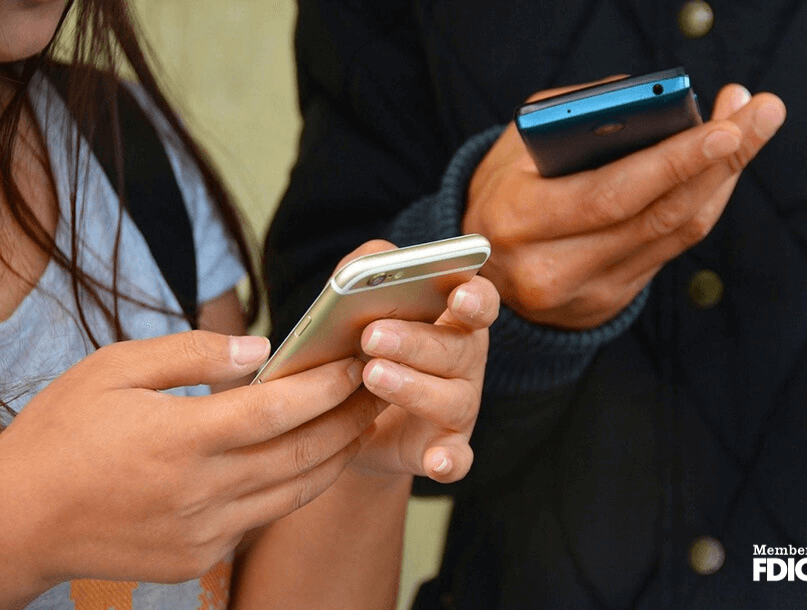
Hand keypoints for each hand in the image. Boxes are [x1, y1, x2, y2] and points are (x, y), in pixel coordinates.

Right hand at [0, 331, 380, 603]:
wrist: (16, 522)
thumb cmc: (60, 435)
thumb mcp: (113, 370)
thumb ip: (191, 354)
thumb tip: (259, 349)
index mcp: (181, 438)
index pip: (279, 409)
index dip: (326, 386)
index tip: (355, 364)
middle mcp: (201, 491)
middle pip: (302, 453)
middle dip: (349, 420)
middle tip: (377, 391)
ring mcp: (203, 531)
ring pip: (294, 492)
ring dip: (335, 458)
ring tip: (360, 426)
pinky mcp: (199, 557)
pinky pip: (263, 517)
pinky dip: (294, 487)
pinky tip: (307, 462)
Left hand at [327, 241, 499, 484]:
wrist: (346, 419)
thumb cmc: (360, 348)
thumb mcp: (357, 305)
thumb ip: (365, 270)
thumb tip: (376, 258)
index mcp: (454, 320)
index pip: (479, 302)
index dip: (474, 297)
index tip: (457, 295)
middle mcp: (466, 362)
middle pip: (457, 349)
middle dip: (416, 341)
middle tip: (372, 335)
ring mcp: (460, 408)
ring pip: (452, 399)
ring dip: (414, 388)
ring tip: (372, 375)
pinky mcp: (446, 449)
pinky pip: (457, 458)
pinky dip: (450, 461)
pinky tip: (436, 462)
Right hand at [463, 81, 786, 328]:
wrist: (481, 268)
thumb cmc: (505, 190)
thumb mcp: (518, 145)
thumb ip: (576, 116)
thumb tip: (654, 104)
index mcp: (518, 220)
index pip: (609, 195)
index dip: (672, 164)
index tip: (723, 128)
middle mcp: (550, 267)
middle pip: (656, 216)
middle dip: (719, 162)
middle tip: (761, 114)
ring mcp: (583, 293)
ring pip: (674, 235)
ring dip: (721, 180)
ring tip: (750, 130)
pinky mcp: (607, 303)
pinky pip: (671, 251)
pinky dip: (701, 206)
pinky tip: (720, 170)